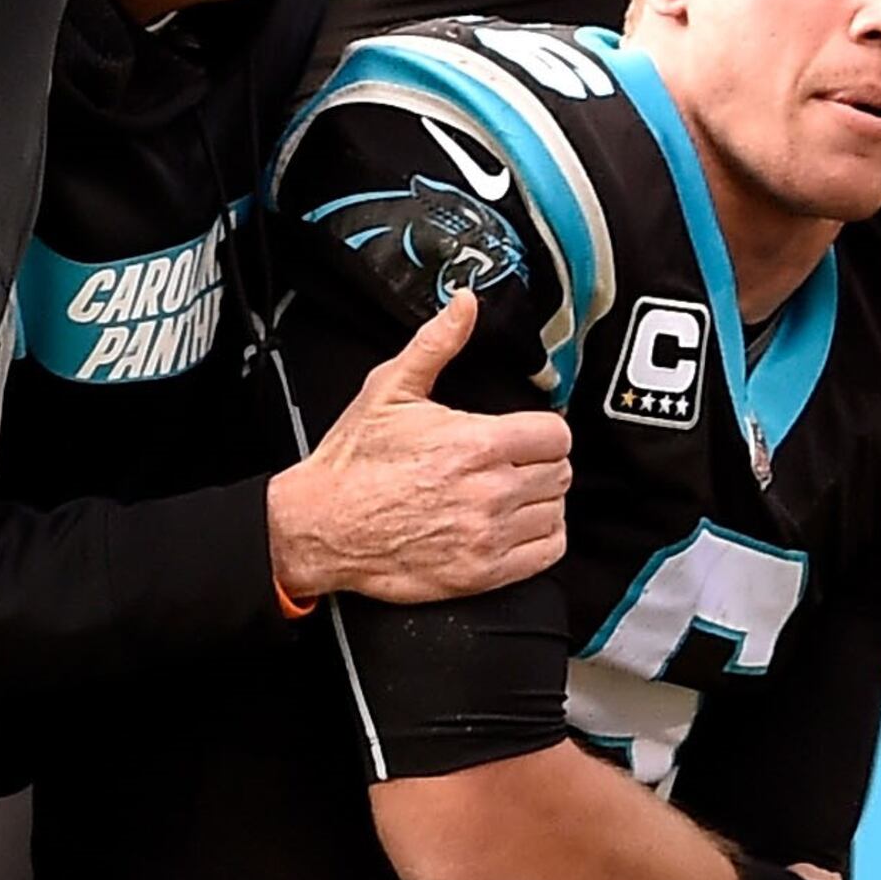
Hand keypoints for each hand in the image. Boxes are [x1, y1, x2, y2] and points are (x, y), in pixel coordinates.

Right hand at [271, 292, 574, 604]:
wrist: (320, 526)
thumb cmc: (352, 463)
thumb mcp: (389, 389)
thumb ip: (436, 344)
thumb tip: (465, 305)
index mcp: (476, 443)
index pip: (556, 435)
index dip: (543, 431)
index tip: (528, 434)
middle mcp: (489, 491)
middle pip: (560, 473)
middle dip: (541, 464)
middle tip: (515, 463)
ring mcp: (487, 536)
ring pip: (556, 512)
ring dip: (541, 501)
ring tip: (512, 494)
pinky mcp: (481, 574)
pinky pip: (546, 553)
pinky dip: (541, 538)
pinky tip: (517, 526)